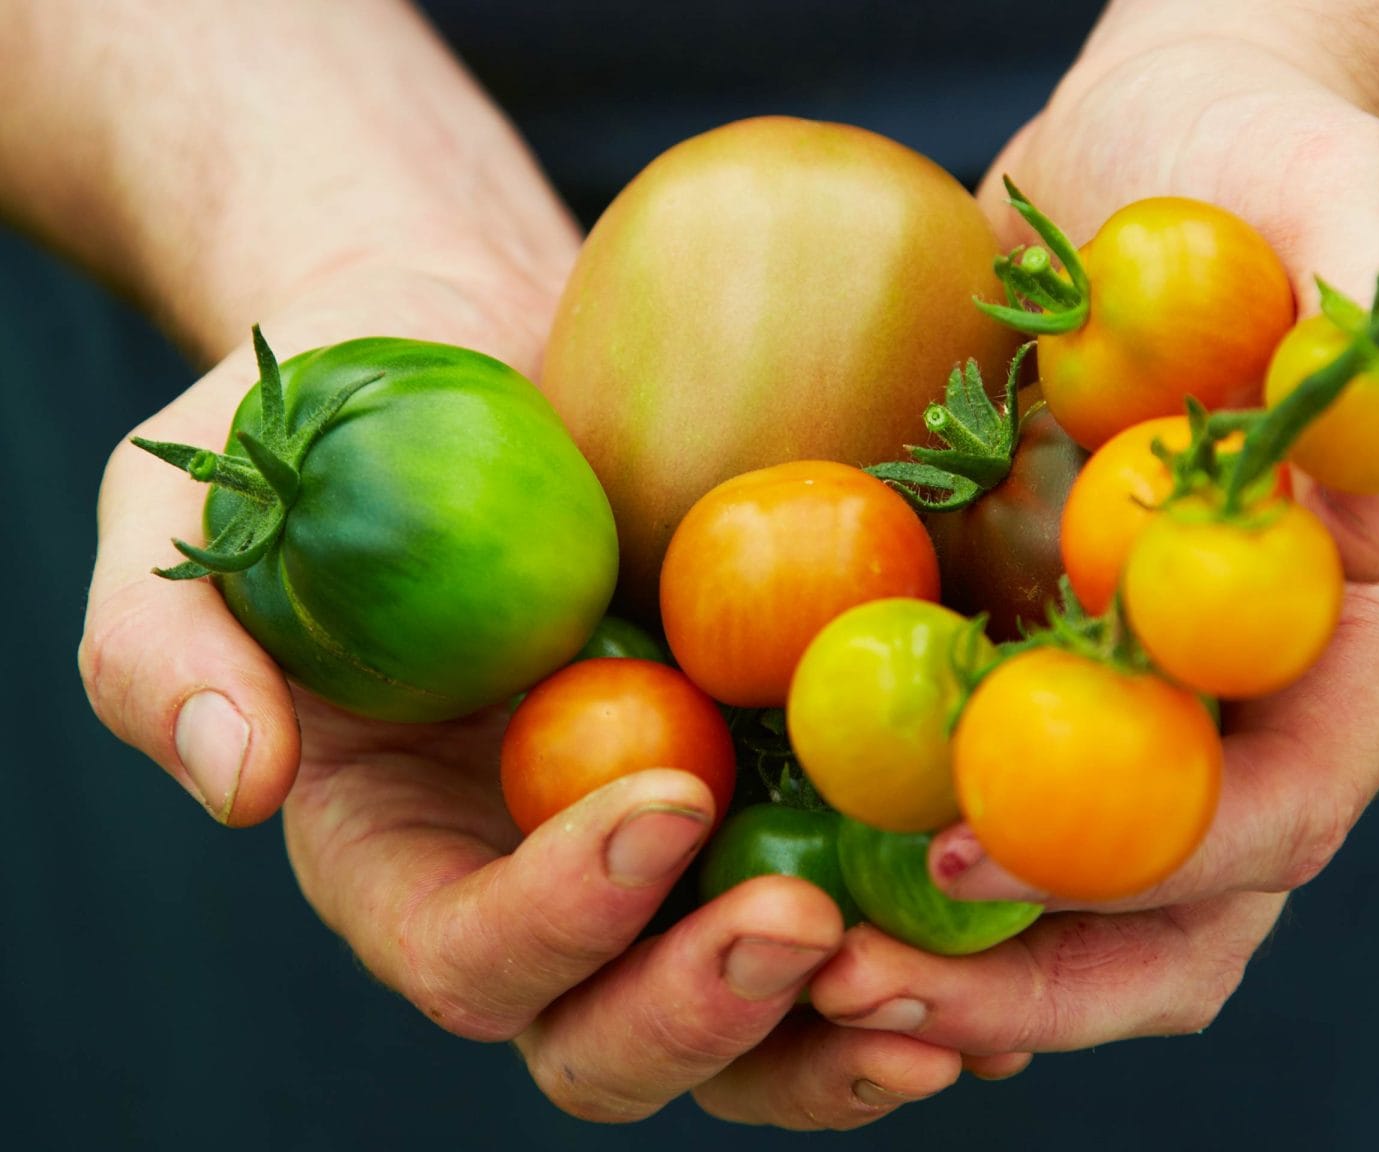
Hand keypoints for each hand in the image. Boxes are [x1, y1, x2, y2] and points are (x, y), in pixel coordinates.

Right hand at [77, 249, 988, 1126]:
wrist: (470, 342)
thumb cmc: (317, 424)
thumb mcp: (184, 518)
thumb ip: (169, 656)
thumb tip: (243, 783)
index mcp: (399, 858)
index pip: (468, 954)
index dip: (558, 916)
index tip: (663, 801)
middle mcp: (536, 886)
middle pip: (612, 1038)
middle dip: (711, 1011)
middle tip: (813, 929)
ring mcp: (667, 853)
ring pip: (747, 1023)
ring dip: (841, 1032)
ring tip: (955, 1003)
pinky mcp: (768, 785)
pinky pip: (843, 911)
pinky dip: (915, 947)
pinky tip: (1005, 934)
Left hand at [807, 19, 1378, 1061]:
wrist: (1152, 163)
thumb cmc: (1258, 162)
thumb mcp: (1334, 199)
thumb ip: (1370, 342)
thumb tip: (1359, 539)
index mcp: (1357, 632)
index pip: (1285, 807)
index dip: (1149, 863)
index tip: (969, 853)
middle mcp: (1258, 701)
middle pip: (1179, 916)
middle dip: (1032, 982)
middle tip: (858, 990)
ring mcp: (1142, 701)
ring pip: (1076, 904)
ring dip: (952, 964)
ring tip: (802, 967)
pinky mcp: (1038, 668)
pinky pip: (976, 804)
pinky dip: (896, 865)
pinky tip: (787, 870)